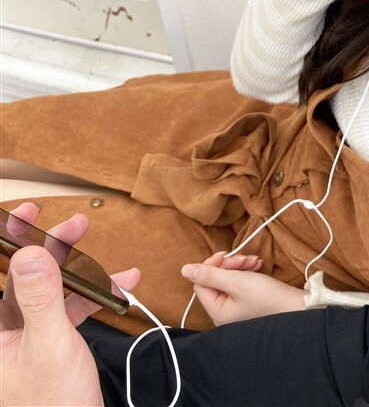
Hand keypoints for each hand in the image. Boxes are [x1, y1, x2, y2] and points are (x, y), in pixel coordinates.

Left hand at [0, 202, 139, 406]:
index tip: (27, 213)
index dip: (9, 240)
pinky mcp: (52, 343)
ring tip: (112, 263)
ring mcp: (29, 336)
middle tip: (78, 225)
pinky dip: (97, 297)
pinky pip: (71, 309)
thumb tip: (28, 253)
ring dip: (85, 273)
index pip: (0, 275)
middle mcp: (7, 331)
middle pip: (28, 275)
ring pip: (54, 289)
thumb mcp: (50, 346)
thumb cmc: (56, 405)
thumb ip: (40, 297)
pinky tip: (123, 288)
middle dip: (57, 249)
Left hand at [181, 251, 304, 325]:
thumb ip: (210, 274)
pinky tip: (257, 266)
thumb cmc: (268, 297)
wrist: (298, 307)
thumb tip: (185, 269)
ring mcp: (235, 310)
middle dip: (229, 264)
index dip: (212, 265)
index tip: (227, 255)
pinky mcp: (246, 304)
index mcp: (217, 313)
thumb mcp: (238, 281)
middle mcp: (223, 314)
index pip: (201, 283)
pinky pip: (238, 283)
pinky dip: (246, 272)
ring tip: (254, 261)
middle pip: (214, 280)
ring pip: (227, 279)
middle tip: (245, 258)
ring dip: (239, 266)